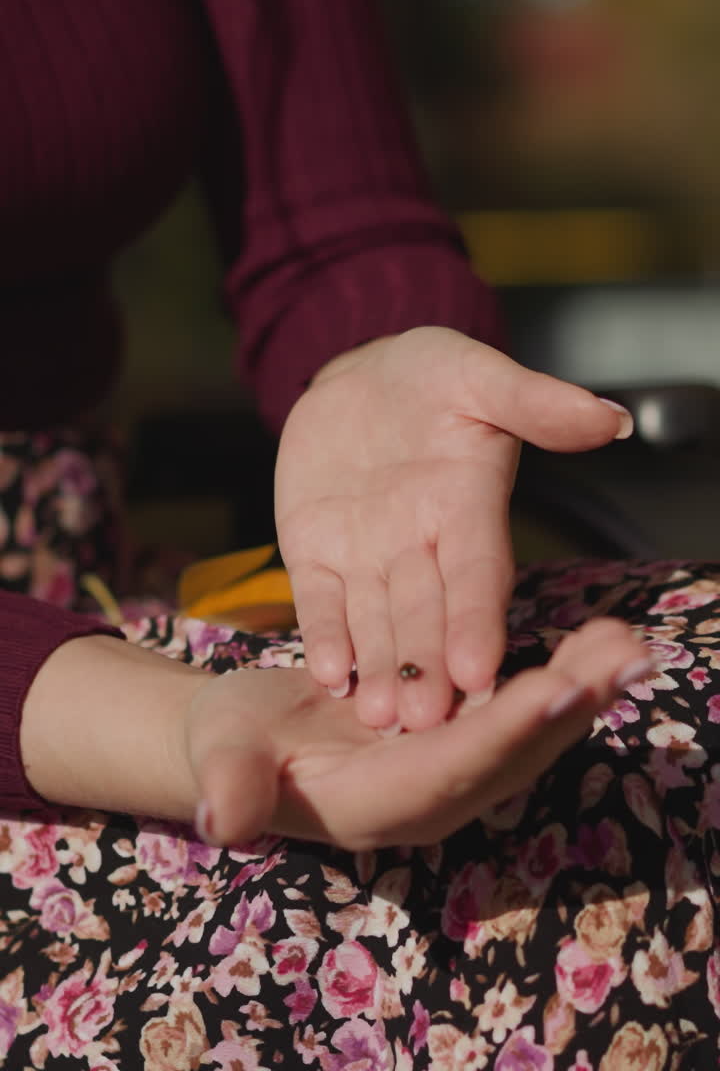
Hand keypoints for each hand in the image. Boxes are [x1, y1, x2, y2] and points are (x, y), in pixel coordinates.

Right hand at [188, 618, 650, 848]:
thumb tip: (219, 819)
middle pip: (512, 753)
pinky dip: (560, 677)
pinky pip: (516, 709)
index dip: (504, 733)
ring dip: (581, 688)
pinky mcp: (457, 739)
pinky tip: (596, 642)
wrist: (244, 747)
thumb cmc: (228, 746)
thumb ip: (230, 786)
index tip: (558, 691)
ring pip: (526, 731)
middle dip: (572, 707)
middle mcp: (432, 796)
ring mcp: (450, 770)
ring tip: (629, 643)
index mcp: (380, 804)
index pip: (454, 768)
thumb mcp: (221, 756)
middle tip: (629, 658)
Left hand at [275, 327, 631, 731]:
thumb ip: (535, 402)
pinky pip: (320, 599)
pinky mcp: (316, 551)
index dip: (476, 620)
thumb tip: (611, 419)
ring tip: (379, 718)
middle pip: (427, 614)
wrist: (361, 378)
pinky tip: (328, 674)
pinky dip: (324, 635)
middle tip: (426, 721)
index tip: (478, 670)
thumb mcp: (479, 375)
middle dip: (426, 668)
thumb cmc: (431, 374)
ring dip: (379, 670)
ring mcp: (367, 554)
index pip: (478, 572)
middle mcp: (422, 545)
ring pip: (376, 621)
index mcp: (469, 508)